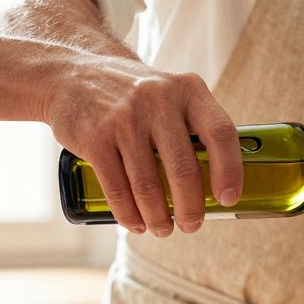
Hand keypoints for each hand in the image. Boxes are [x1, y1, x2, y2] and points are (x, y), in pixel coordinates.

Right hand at [40, 52, 241, 236]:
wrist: (74, 74)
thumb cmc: (134, 96)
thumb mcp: (170, 95)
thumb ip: (194, 127)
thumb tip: (218, 184)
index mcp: (188, 90)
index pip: (221, 133)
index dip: (229, 171)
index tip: (228, 199)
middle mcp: (159, 100)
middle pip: (184, 169)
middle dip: (191, 208)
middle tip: (191, 225)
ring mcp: (125, 118)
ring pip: (149, 186)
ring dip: (158, 217)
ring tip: (163, 229)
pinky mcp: (95, 137)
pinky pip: (117, 188)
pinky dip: (129, 213)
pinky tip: (136, 223)